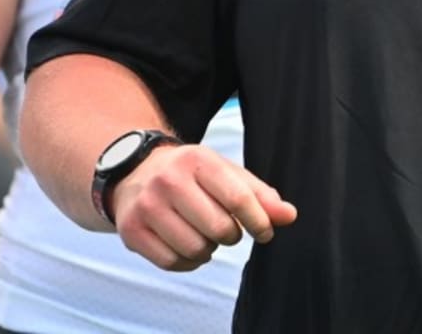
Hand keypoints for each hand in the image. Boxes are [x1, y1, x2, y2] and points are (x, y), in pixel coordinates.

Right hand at [111, 143, 296, 271]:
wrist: (134, 170)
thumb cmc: (189, 173)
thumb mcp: (223, 172)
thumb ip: (258, 193)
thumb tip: (289, 215)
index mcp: (196, 158)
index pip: (237, 197)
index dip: (259, 221)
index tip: (265, 232)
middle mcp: (168, 179)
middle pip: (219, 229)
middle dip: (231, 235)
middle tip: (225, 227)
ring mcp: (147, 206)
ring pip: (197, 249)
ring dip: (209, 249)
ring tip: (204, 233)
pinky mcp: (132, 231)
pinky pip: (174, 263)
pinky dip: (189, 261)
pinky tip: (187, 243)